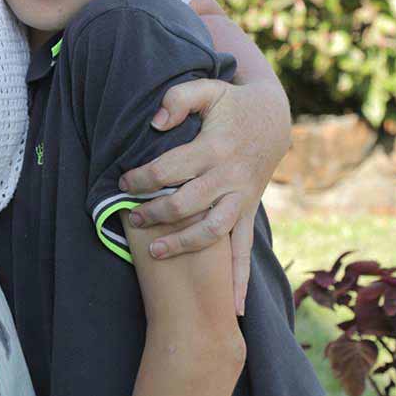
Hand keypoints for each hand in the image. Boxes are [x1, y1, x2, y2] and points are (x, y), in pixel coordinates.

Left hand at [119, 76, 288, 313]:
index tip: (123, 182)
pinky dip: (240, 279)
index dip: (143, 177)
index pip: (170, 169)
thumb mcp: (206, 89)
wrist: (273, 119)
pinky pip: (244, 249)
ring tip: (155, 252)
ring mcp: (240, 198)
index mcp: (214, 148)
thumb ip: (178, 99)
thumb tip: (155, 123)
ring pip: (212, 231)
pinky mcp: (247, 211)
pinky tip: (234, 307)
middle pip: (187, 204)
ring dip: (184, 244)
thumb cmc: (230, 103)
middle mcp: (228, 177)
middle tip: (131, 218)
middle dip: (155, 213)